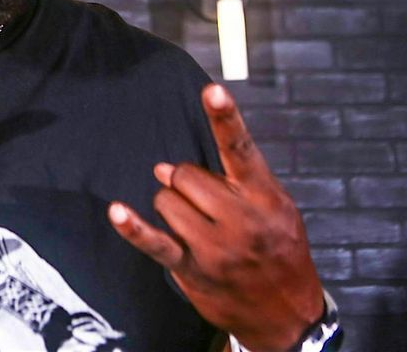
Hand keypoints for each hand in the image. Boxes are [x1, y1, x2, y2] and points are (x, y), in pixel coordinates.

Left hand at [108, 83, 323, 351]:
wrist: (289, 316)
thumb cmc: (278, 250)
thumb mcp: (274, 209)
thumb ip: (228, 181)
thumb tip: (165, 167)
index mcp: (264, 197)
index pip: (241, 150)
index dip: (226, 118)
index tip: (213, 90)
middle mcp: (241, 220)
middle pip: (186, 176)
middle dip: (184, 183)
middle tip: (202, 202)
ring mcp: (216, 247)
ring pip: (167, 202)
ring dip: (171, 207)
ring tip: (194, 224)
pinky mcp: (194, 269)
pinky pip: (156, 243)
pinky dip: (134, 228)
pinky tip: (117, 212)